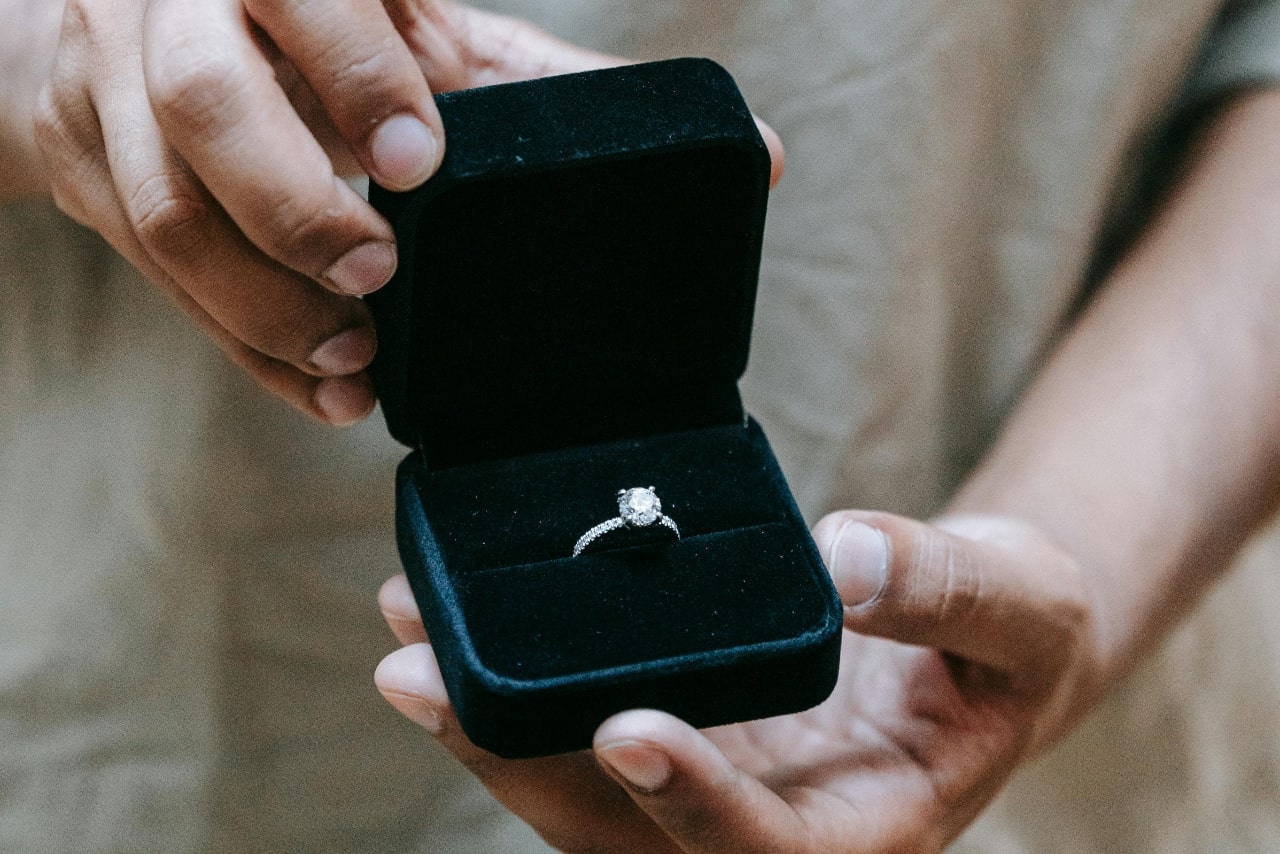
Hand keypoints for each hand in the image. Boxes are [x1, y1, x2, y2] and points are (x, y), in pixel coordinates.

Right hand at [31, 0, 620, 422]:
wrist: (141, 15)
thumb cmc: (307, 23)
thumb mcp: (408, 27)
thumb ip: (514, 78)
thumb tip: (681, 128)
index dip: (360, 79)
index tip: (422, 162)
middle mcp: (166, 6)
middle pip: (204, 104)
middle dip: (296, 206)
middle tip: (378, 274)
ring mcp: (105, 84)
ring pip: (164, 211)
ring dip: (264, 304)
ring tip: (353, 355)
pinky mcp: (81, 164)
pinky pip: (156, 278)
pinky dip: (245, 345)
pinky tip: (320, 383)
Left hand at [375, 511, 1101, 852]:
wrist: (975, 637)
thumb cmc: (1013, 637)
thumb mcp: (1022, 605)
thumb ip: (947, 589)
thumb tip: (848, 558)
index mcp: (866, 830)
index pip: (768, 850)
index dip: (695, 802)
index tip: (626, 730)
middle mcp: (770, 827)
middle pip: (628, 835)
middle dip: (523, 764)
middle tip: (422, 677)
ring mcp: (715, 785)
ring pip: (581, 791)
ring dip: (490, 723)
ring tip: (410, 634)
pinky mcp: (684, 735)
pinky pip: (581, 726)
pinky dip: (514, 683)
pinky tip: (445, 620)